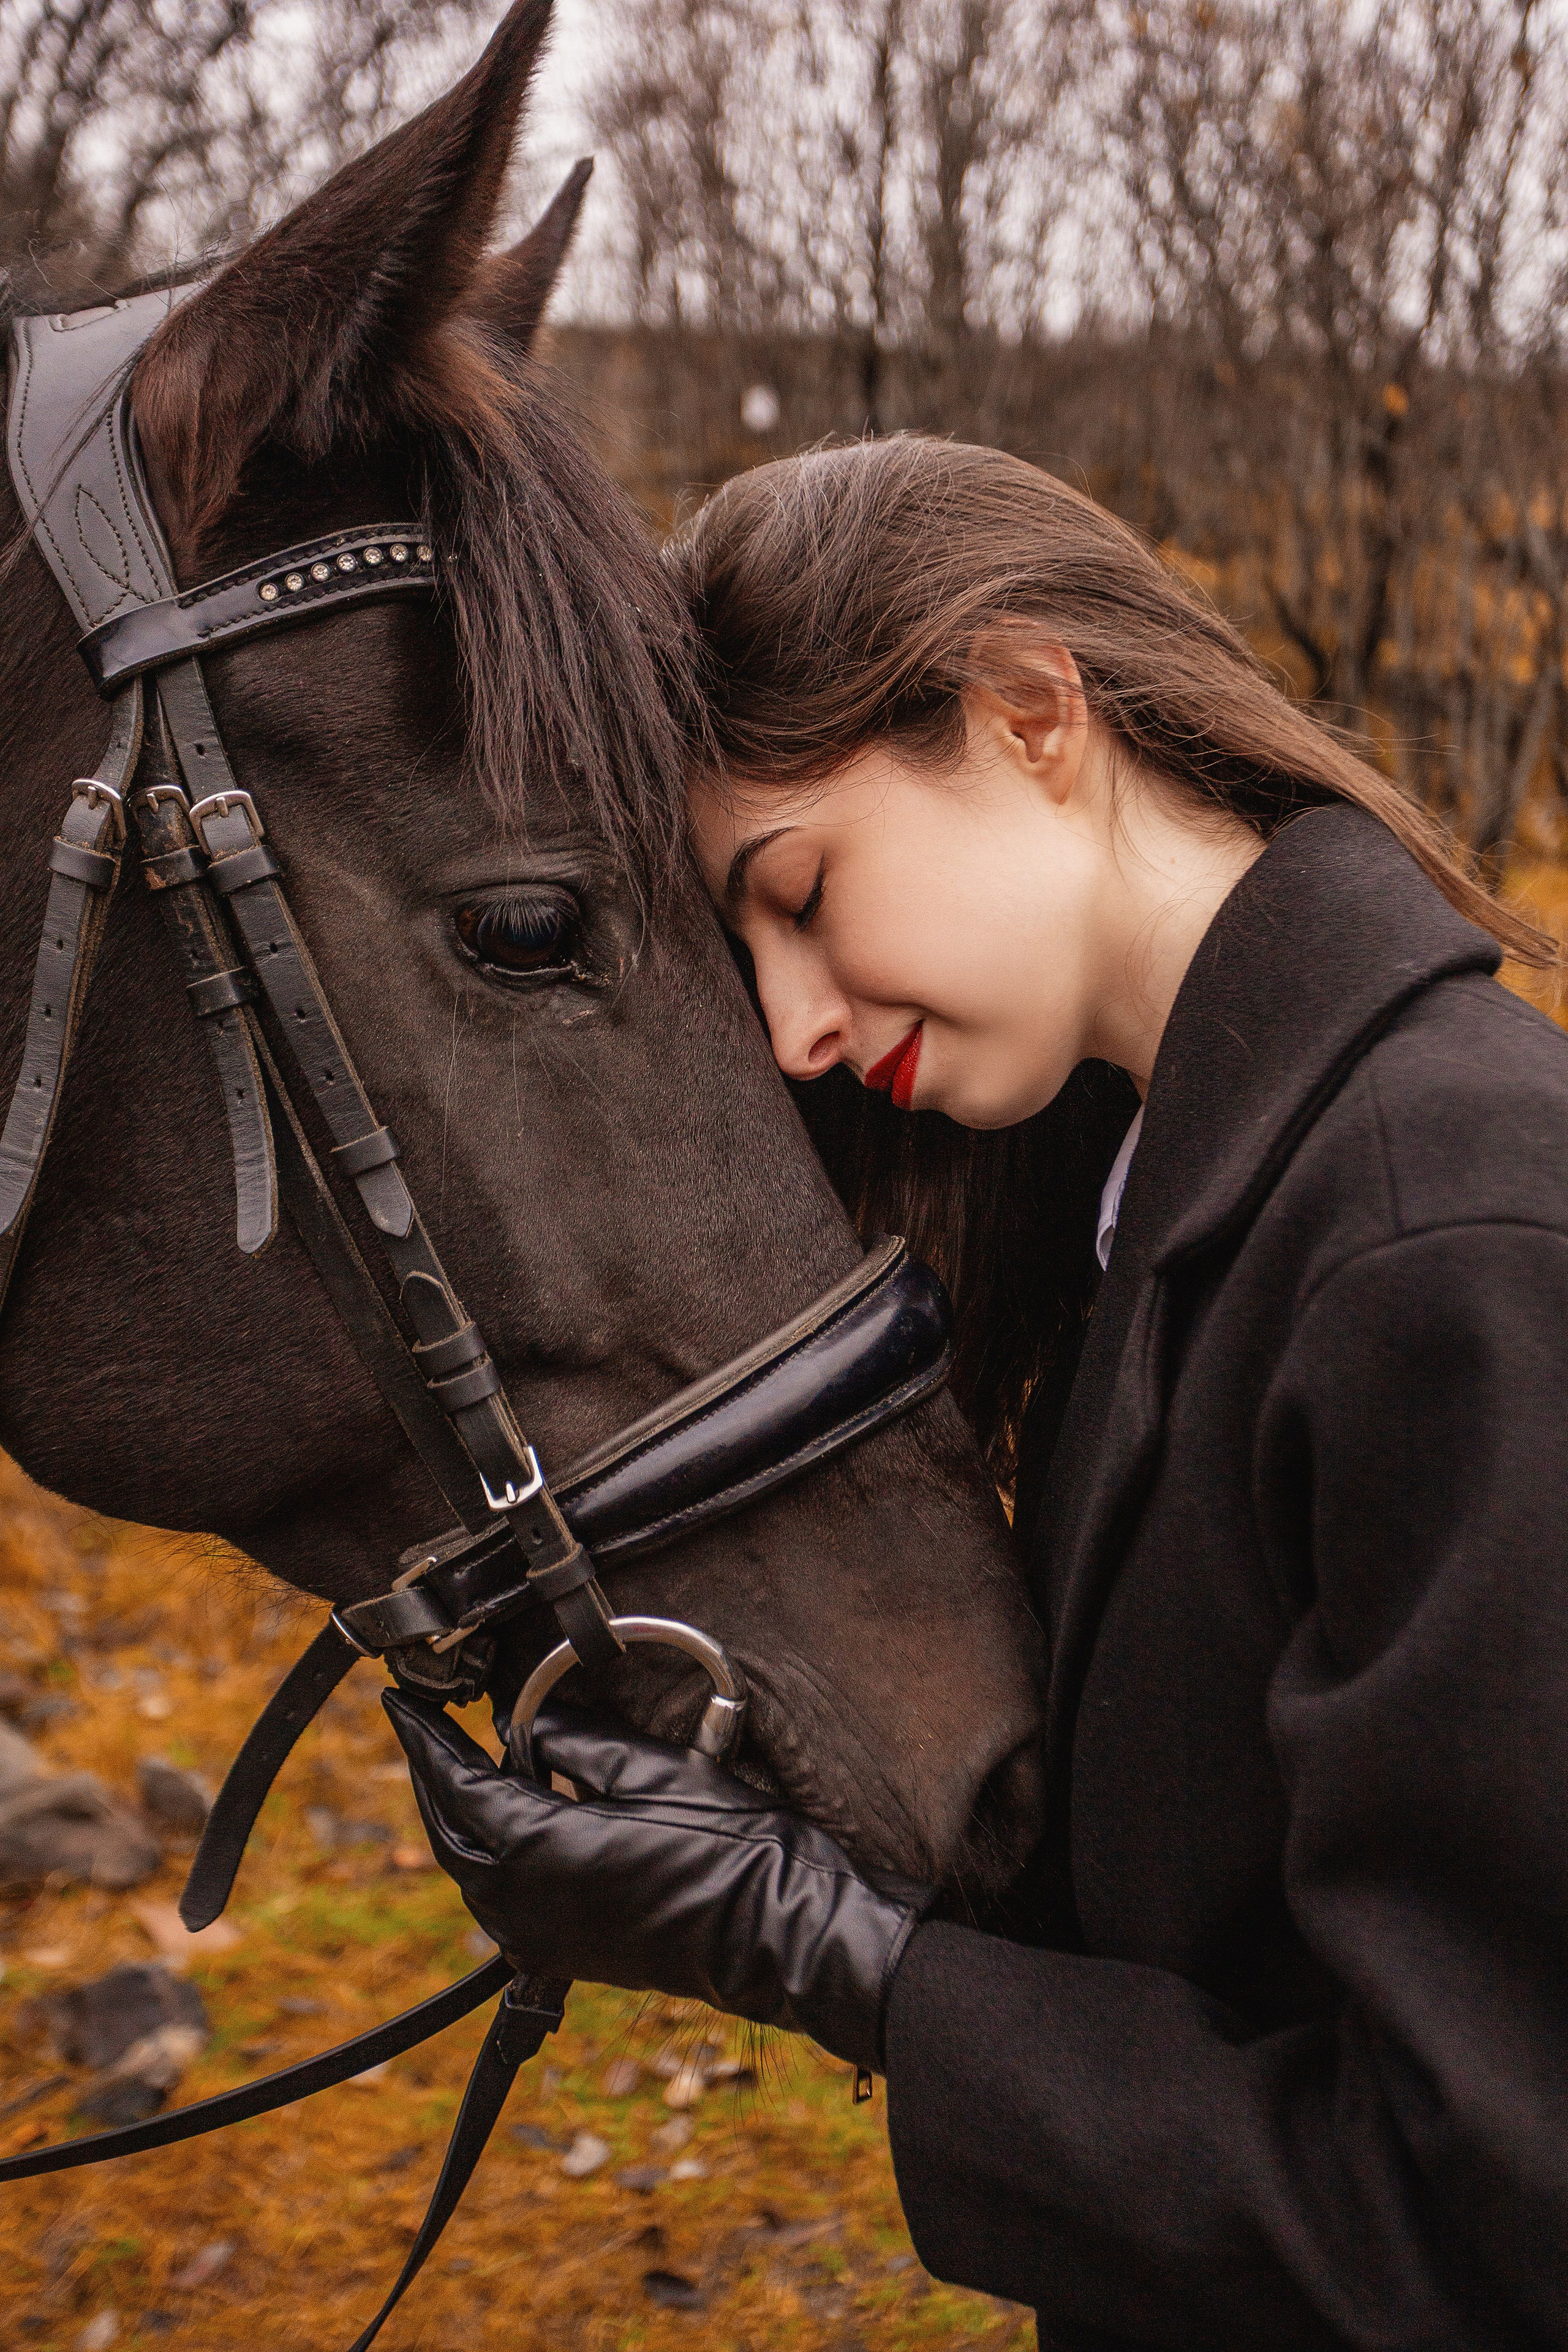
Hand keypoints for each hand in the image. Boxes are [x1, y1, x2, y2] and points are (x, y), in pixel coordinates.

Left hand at [382, 1688, 931, 2073]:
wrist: (782, 1938)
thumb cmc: (732, 1850)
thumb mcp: (655, 1769)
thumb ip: (577, 1742)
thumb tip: (528, 1728)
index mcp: (536, 1852)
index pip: (455, 1785)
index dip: (424, 1740)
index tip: (400, 1702)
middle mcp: (524, 1907)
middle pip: (451, 1834)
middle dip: (438, 1779)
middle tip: (433, 1728)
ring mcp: (544, 1940)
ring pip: (473, 1872)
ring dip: (468, 1819)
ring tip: (482, 1764)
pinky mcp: (571, 1957)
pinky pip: (506, 1902)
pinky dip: (499, 1856)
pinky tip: (528, 1819)